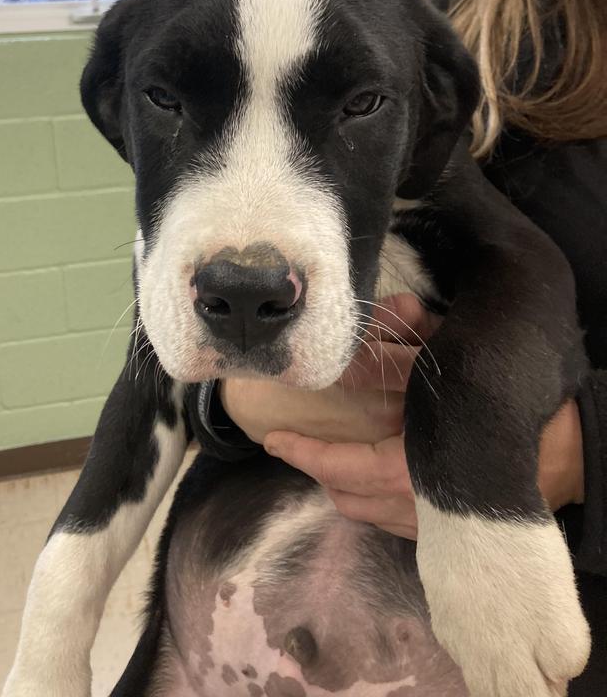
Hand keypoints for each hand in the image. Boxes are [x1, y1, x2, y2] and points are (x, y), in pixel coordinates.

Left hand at [257, 298, 584, 538]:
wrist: (568, 452)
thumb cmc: (501, 404)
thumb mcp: (448, 364)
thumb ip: (410, 337)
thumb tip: (384, 307)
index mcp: (409, 470)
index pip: (340, 468)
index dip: (304, 454)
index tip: (273, 439)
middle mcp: (415, 508)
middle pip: (347, 497)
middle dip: (320, 472)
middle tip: (301, 443)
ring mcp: (432, 526)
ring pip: (368, 514)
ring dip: (344, 488)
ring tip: (329, 459)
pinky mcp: (448, 532)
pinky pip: (393, 524)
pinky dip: (373, 502)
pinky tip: (371, 478)